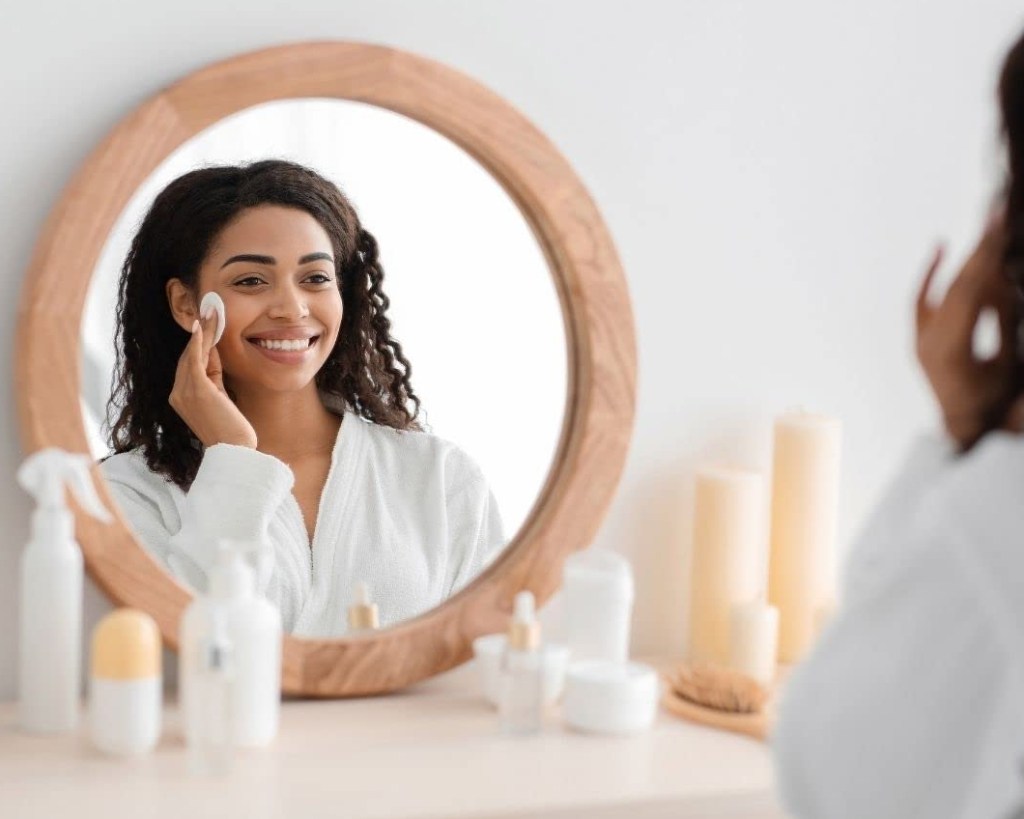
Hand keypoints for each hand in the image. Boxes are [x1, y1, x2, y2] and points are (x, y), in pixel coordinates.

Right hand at [168, 312, 256, 448]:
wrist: (235, 451)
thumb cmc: (232, 429)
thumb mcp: (221, 398)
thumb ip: (214, 377)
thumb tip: (213, 352)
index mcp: (181, 397)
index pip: (189, 364)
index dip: (198, 343)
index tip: (206, 324)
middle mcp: (177, 394)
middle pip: (188, 356)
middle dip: (199, 333)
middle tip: (210, 311)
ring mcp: (184, 393)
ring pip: (191, 355)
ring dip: (202, 332)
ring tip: (211, 312)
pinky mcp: (196, 391)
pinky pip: (194, 361)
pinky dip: (197, 342)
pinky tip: (202, 327)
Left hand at [915, 215, 1021, 450]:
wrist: (965, 425)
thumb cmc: (993, 399)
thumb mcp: (1006, 360)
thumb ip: (1003, 319)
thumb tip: (1001, 277)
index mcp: (952, 349)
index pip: (970, 292)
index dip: (985, 257)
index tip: (999, 225)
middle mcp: (929, 341)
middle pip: (957, 285)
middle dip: (980, 248)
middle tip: (996, 213)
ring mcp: (920, 340)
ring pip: (944, 290)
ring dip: (967, 259)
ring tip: (988, 226)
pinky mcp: (919, 337)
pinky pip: (923, 300)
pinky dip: (932, 274)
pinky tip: (941, 246)